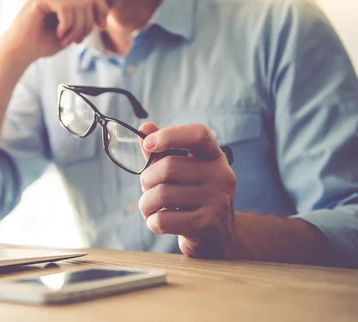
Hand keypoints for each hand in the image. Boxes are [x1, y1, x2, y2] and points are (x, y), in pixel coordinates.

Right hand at [0, 0, 108, 63]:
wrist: (20, 52)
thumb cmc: (42, 44)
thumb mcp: (71, 31)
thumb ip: (84, 19)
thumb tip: (104, 14)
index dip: (102, 9)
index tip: (101, 27)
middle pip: (88, 0)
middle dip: (86, 25)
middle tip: (75, 42)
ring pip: (79, 5)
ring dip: (76, 29)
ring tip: (65, 40)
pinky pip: (66, 8)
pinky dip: (67, 25)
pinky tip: (58, 34)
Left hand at [137, 122, 238, 258]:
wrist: (217, 238)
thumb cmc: (192, 197)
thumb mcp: (181, 172)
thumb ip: (162, 151)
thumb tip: (144, 127)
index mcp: (215, 157)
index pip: (198, 135)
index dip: (169, 135)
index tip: (148, 143)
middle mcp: (221, 175)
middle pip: (169, 167)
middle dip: (147, 179)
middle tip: (146, 187)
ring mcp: (217, 201)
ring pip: (162, 195)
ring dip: (146, 203)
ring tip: (150, 207)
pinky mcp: (207, 224)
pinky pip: (164, 220)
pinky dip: (152, 221)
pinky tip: (157, 221)